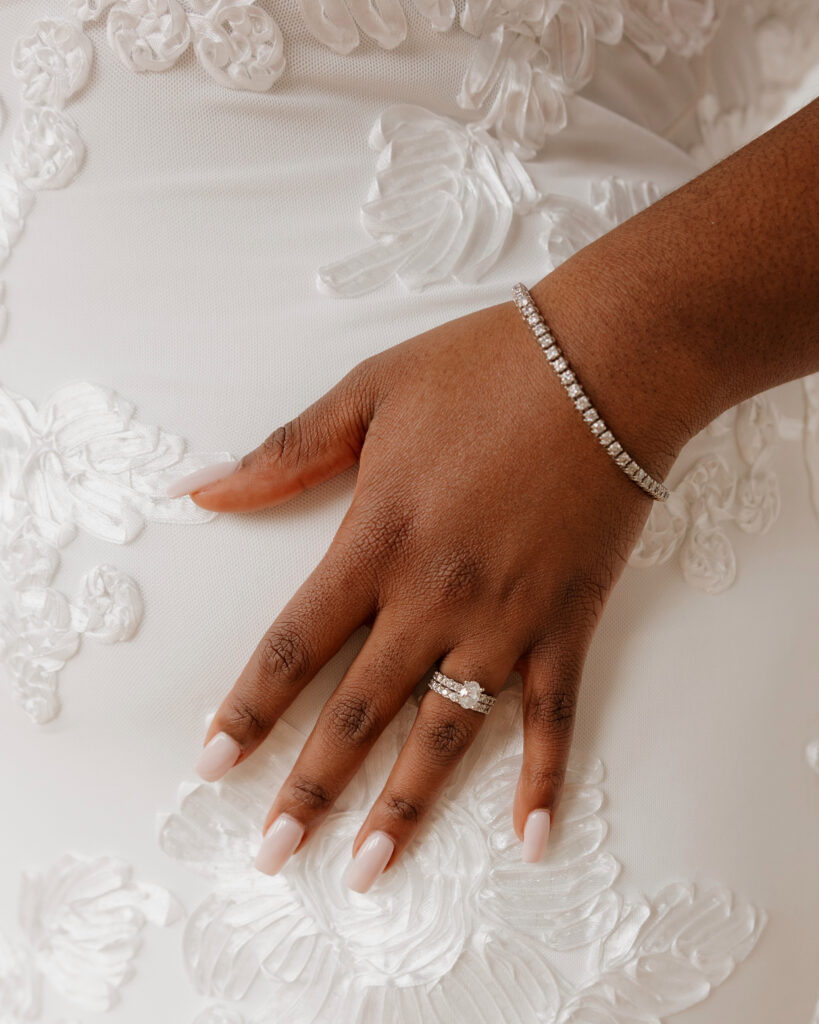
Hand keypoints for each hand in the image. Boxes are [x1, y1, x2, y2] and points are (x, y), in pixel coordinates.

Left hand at [170, 280, 680, 892]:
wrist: (608, 364)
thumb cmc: (485, 369)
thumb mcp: (368, 392)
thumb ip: (283, 453)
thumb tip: (199, 491)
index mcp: (377, 540)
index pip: (296, 645)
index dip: (249, 708)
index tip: (212, 764)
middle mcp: (433, 597)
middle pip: (358, 712)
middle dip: (309, 789)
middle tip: (272, 853)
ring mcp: (504, 619)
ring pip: (445, 734)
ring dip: (404, 808)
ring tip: (367, 871)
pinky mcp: (566, 624)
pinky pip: (553, 718)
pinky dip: (545, 780)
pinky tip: (533, 839)